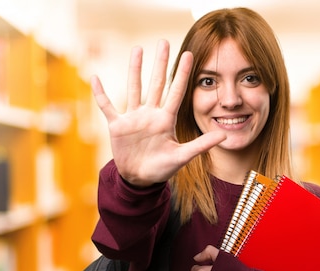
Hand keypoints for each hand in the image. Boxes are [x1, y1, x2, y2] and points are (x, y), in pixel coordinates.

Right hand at [91, 40, 226, 186]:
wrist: (139, 179)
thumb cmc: (162, 168)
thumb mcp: (182, 157)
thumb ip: (201, 145)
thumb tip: (224, 136)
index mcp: (166, 120)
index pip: (176, 92)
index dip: (182, 74)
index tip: (189, 54)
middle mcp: (150, 114)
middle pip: (156, 83)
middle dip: (160, 63)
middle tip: (163, 41)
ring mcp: (133, 118)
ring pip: (134, 88)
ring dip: (134, 70)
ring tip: (137, 49)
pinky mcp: (117, 125)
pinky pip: (107, 106)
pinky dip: (100, 93)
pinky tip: (95, 78)